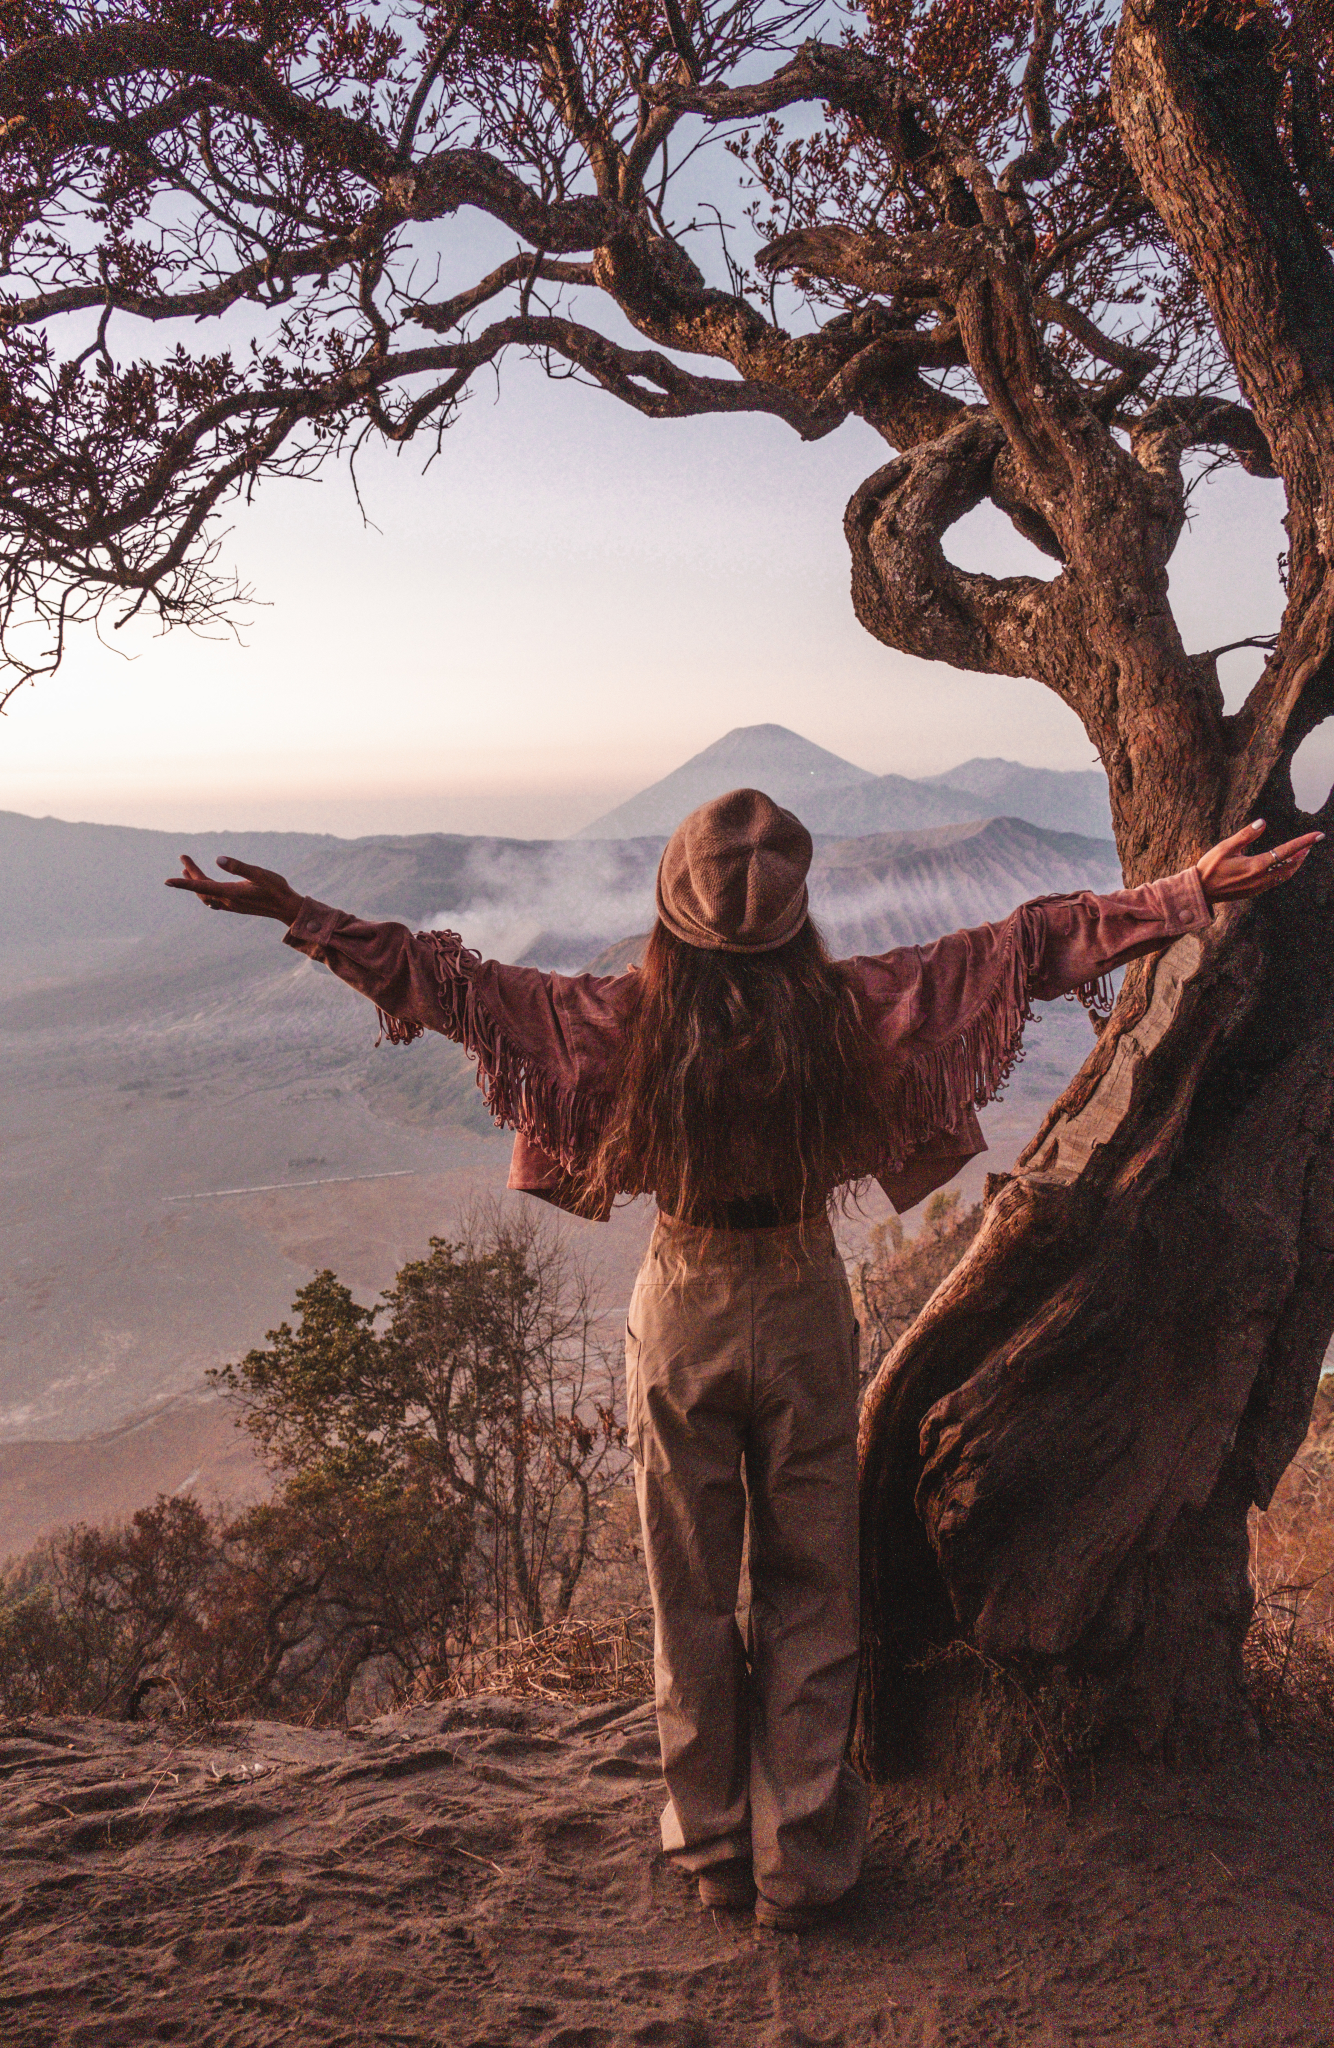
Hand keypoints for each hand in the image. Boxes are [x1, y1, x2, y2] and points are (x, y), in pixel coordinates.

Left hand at [165, 854, 302, 924]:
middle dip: (190, 873)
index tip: (167, 881)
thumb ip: (239, 866)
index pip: (201, 887)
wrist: (287, 909)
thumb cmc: (277, 889)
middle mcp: (227, 900)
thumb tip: (218, 859)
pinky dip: (204, 891)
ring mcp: (231, 905)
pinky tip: (206, 887)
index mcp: (230, 892)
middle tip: (183, 857)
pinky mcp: (236, 905)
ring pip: (206, 895)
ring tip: (186, 871)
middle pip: (202, 888)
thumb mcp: (260, 874)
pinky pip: (213, 900)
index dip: (183, 884)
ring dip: (195, 883)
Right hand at [1196, 820, 1323, 903]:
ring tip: (1301, 853)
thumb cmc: (1209, 867)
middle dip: (1302, 854)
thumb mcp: (1225, 847)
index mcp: (1256, 865)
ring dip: (1295, 864)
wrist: (1200, 892)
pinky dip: (1285, 872)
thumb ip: (1245, 835)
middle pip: (1290, 865)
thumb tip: (1262, 822)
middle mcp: (1261, 878)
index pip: (1287, 850)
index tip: (1318, 835)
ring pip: (1285, 875)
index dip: (1304, 842)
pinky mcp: (1254, 891)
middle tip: (1310, 843)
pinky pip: (1276, 881)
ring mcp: (1258, 887)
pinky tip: (1284, 866)